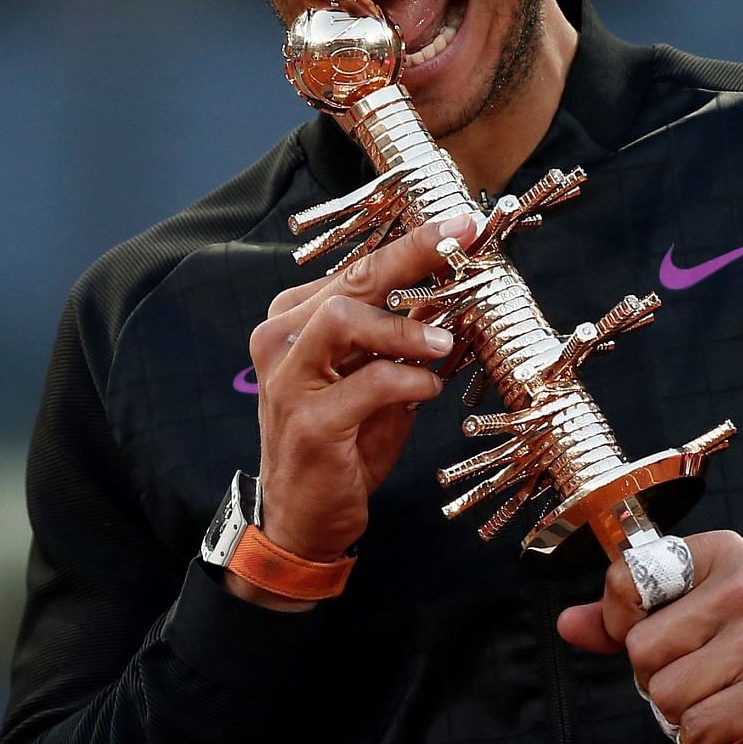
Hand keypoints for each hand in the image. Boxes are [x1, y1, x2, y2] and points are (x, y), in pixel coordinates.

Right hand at [235, 214, 475, 605]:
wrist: (302, 518)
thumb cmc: (343, 443)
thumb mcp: (374, 382)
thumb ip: (400, 341)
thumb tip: (454, 299)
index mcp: (294, 321)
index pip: (357, 268)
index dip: (412, 245)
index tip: (459, 225)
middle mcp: (281, 340)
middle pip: (351, 280)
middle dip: (412, 257)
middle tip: (461, 244)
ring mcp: (287, 379)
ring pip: (343, 318)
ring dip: (403, 328)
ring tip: (443, 343)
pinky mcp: (307, 419)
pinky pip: (368, 381)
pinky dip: (408, 379)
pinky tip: (428, 388)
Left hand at [557, 530, 742, 743]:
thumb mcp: (702, 614)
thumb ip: (630, 618)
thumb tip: (567, 624)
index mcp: (723, 554)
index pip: (626, 581)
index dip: (624, 624)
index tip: (661, 638)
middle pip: (642, 650)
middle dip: (659, 679)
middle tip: (705, 678)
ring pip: (665, 696)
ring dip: (685, 716)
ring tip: (725, 701)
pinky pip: (696, 730)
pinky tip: (738, 727)